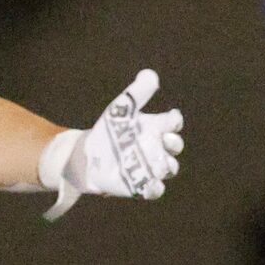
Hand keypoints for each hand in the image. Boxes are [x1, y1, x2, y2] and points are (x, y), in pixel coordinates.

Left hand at [39, 69, 183, 221]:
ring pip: (169, 168)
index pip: (173, 123)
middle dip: (173, 143)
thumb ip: (137, 93)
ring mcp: (152, 168)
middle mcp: (158, 148)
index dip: (173, 121)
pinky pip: (155, 190)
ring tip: (156, 162)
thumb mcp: (121, 109)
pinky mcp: (141, 186)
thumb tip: (150, 74)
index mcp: (156, 128)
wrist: (90, 156)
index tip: (169, 120)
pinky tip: (149, 183)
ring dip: (165, 165)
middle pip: (175, 146)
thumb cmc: (110, 130)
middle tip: (164, 140)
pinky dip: (155, 188)